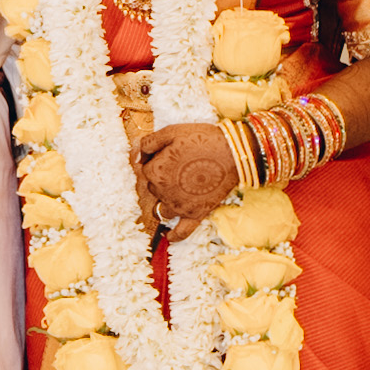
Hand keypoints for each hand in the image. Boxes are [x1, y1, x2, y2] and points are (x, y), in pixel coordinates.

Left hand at [131, 122, 240, 237]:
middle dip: (161, 178)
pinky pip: (181, 232)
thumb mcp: (171, 132)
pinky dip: (174, 236)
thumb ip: (147, 144)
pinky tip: (168, 237)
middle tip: (180, 165)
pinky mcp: (197, 214)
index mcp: (155, 172)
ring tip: (178, 189)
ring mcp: (180, 206)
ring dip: (166, 200)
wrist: (234, 152)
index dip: (156, 159)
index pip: (145, 169)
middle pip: (153, 188)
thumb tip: (134, 157)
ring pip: (162, 208)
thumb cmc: (202, 139)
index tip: (170, 153)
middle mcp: (164, 192)